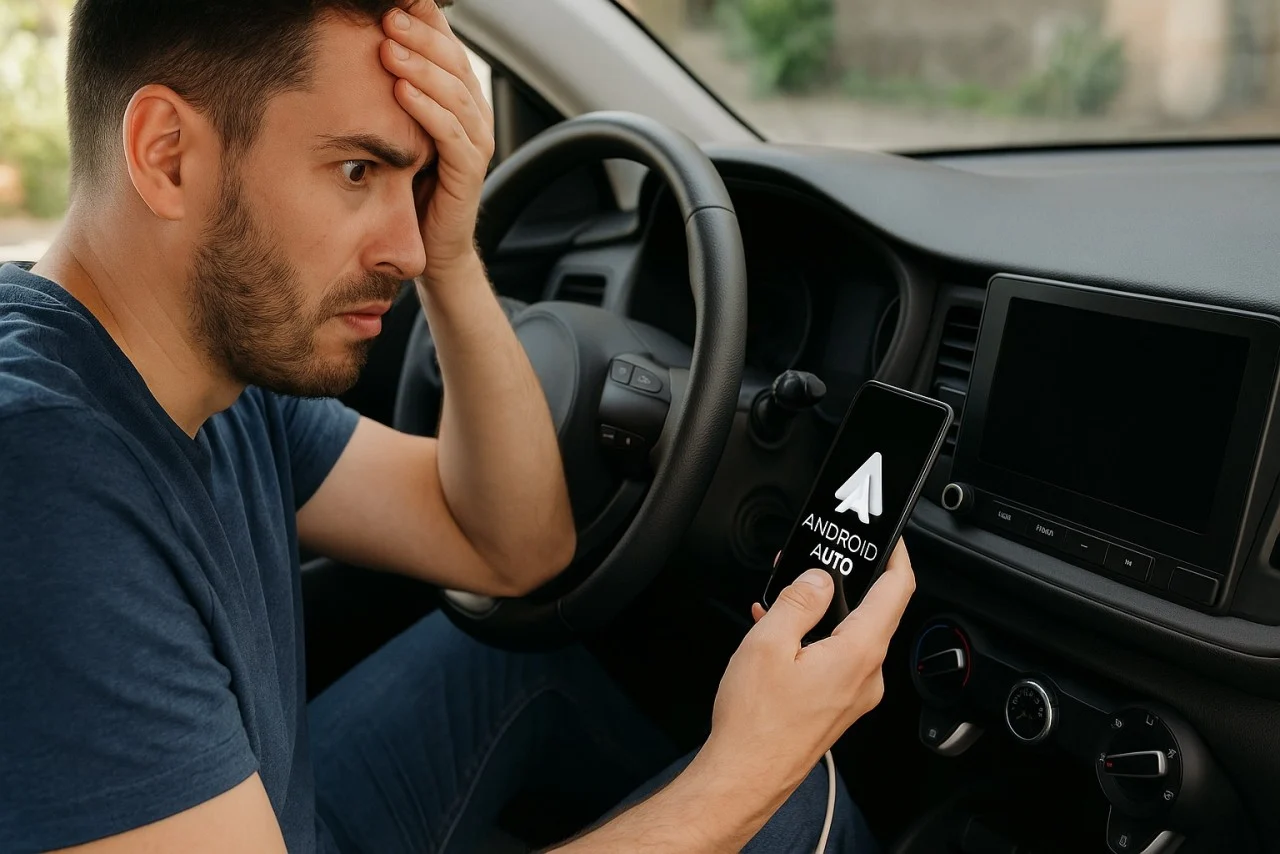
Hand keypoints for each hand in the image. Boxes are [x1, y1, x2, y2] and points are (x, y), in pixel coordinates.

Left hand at [381, 4, 495, 286]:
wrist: (430, 243)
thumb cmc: (411, 182)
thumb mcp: (399, 125)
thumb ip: (393, 87)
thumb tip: (363, 47)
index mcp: (458, 96)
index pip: (445, 44)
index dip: (424, 19)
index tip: (394, 0)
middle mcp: (473, 113)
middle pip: (453, 61)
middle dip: (420, 35)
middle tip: (388, 15)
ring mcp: (476, 141)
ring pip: (454, 93)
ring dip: (421, 67)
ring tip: (388, 47)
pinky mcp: (469, 171)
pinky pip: (451, 133)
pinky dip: (427, 109)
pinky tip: (401, 91)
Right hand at [708, 541, 915, 793]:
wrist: (745, 776)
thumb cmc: (756, 722)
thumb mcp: (769, 643)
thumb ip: (799, 601)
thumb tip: (819, 578)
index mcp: (859, 653)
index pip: (897, 591)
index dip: (896, 556)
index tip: (889, 537)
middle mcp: (866, 675)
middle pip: (872, 611)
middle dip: (843, 582)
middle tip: (815, 561)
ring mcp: (854, 694)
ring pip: (848, 635)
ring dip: (819, 612)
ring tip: (781, 600)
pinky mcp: (837, 706)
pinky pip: (834, 658)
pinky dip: (812, 639)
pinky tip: (778, 633)